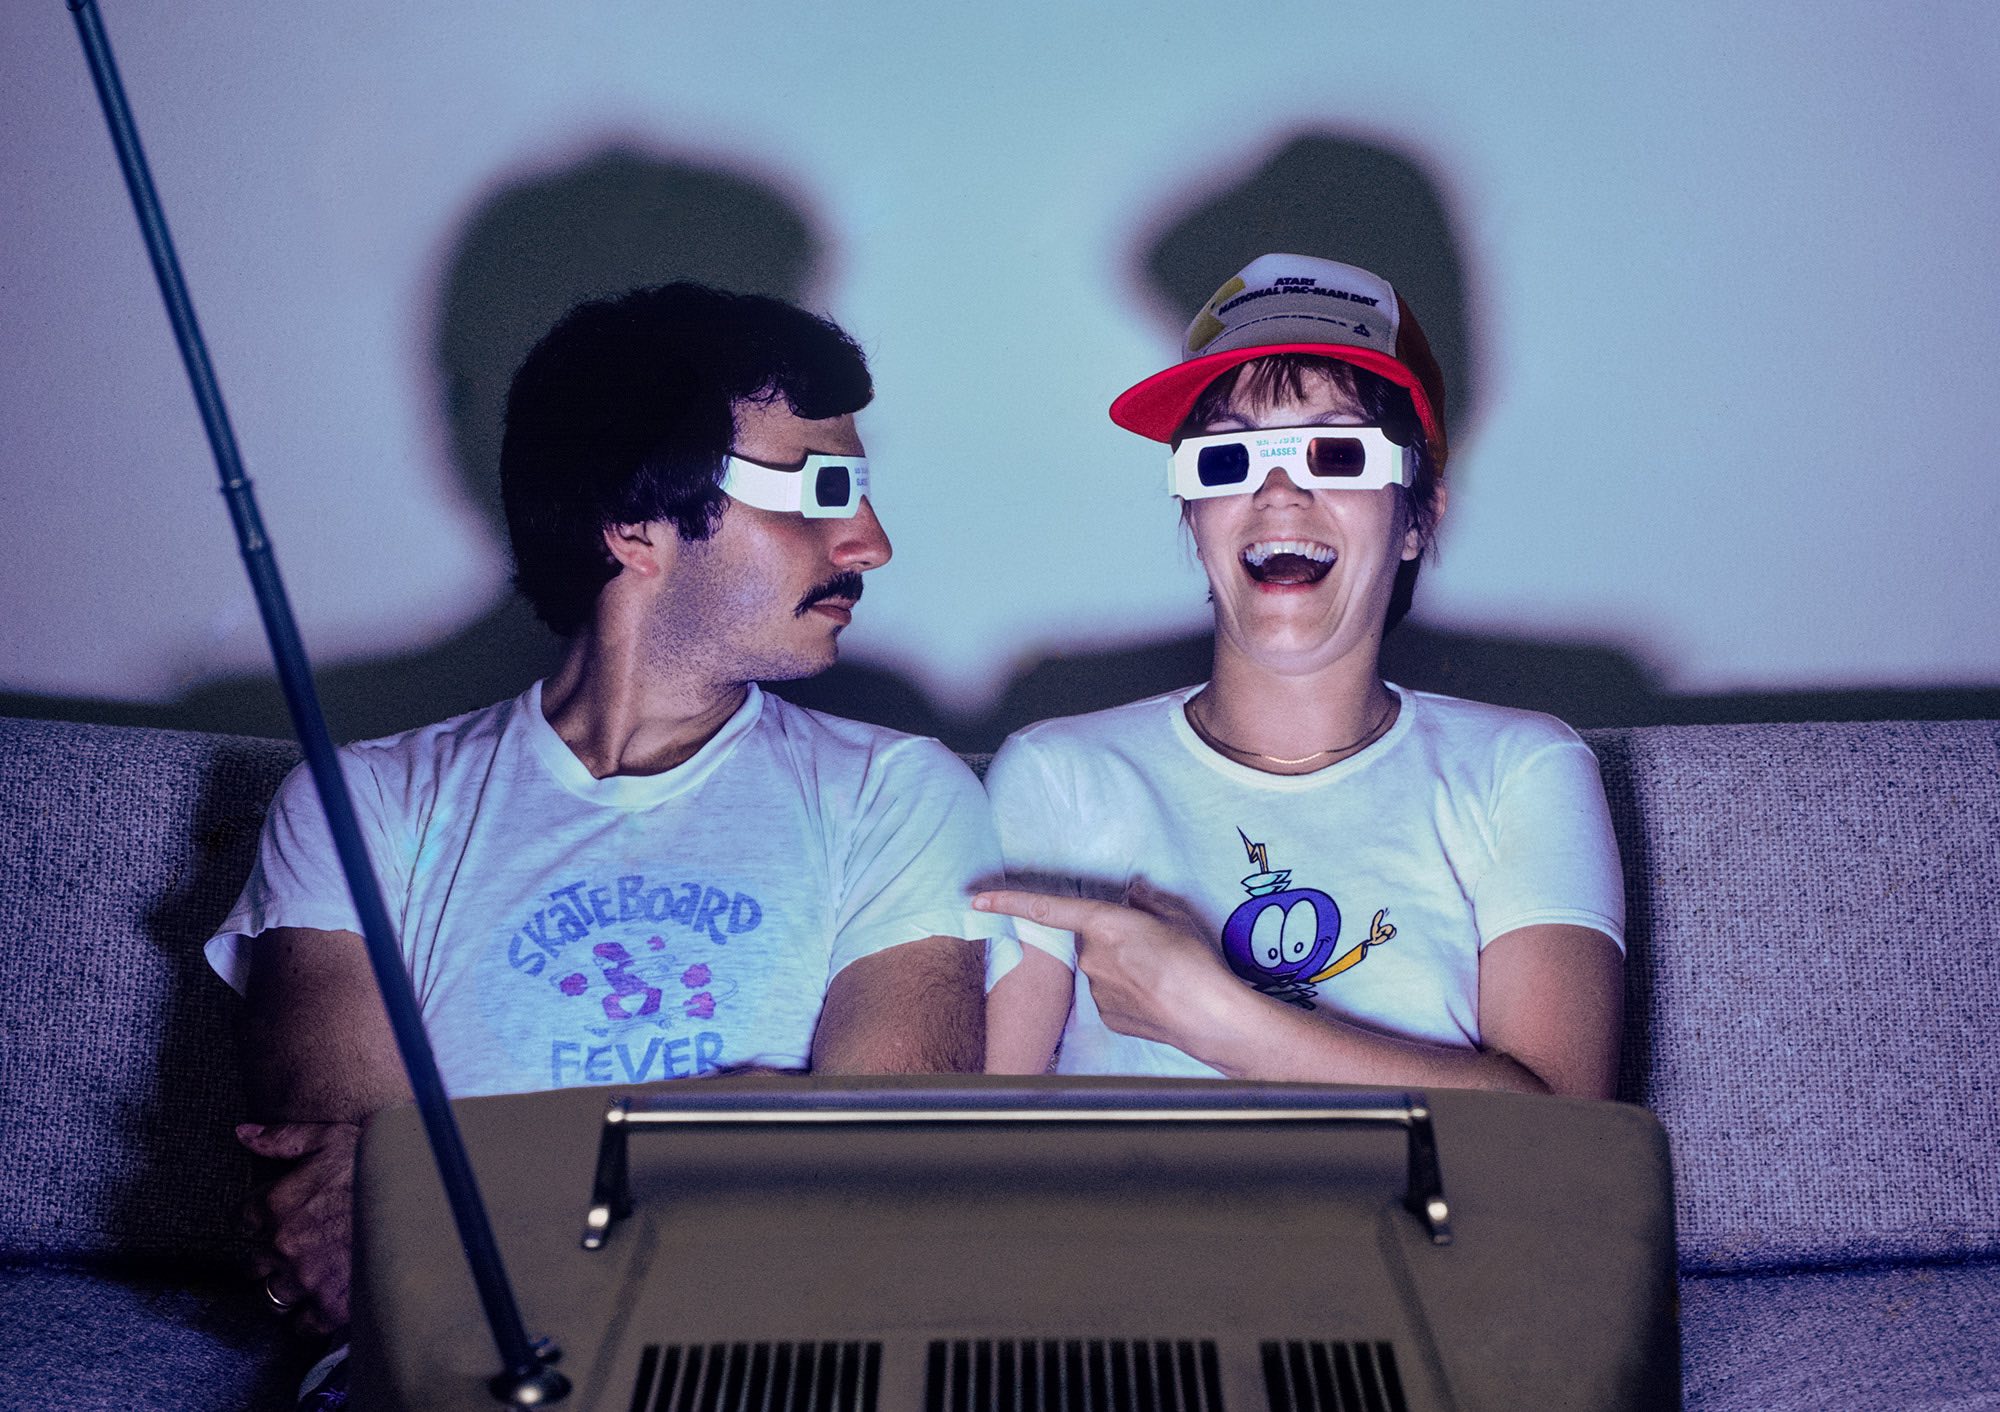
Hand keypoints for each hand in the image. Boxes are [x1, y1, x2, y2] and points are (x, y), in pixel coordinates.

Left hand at [237, 1120, 359, 1334]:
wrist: (426, 1197)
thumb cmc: (377, 1163)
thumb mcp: (328, 1137)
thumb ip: (281, 1138)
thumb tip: (242, 1133)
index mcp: (275, 1204)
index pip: (241, 1220)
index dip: (260, 1218)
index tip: (280, 1217)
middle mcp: (284, 1245)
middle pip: (253, 1264)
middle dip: (271, 1256)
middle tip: (300, 1246)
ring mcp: (307, 1278)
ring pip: (272, 1297)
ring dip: (287, 1288)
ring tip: (311, 1274)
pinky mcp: (333, 1305)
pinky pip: (303, 1325)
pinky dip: (310, 1316)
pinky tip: (326, 1297)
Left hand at [975, 880, 1237, 1049]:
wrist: (1208, 1017)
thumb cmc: (1195, 962)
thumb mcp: (1175, 917)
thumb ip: (1147, 901)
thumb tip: (1133, 891)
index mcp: (1105, 924)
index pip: (1046, 909)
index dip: (1009, 902)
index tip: (977, 899)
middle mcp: (1091, 957)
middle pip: (1088, 940)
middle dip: (1110, 941)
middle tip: (1149, 950)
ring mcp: (1096, 990)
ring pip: (1099, 970)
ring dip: (1120, 968)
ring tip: (1159, 976)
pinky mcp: (1106, 1016)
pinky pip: (1109, 995)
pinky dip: (1127, 993)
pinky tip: (1154, 998)